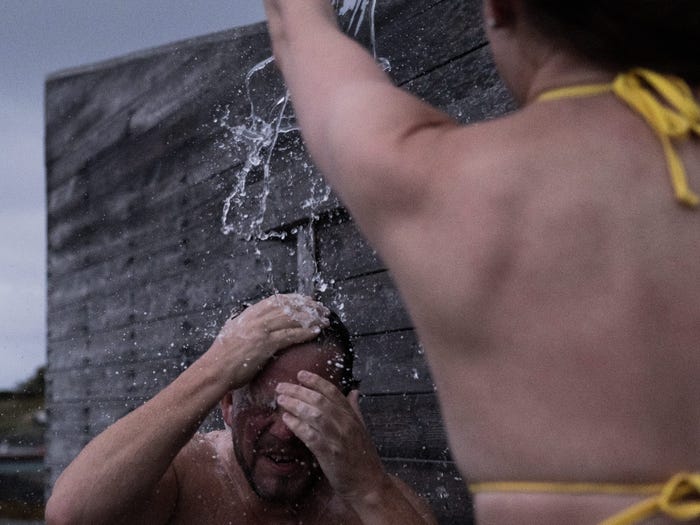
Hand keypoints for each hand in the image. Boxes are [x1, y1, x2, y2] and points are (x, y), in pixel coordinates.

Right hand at [213, 294, 329, 388]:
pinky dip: (305, 332)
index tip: (308, 301)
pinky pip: (290, 335)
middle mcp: (256, 318)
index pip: (278, 300)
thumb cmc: (222, 355)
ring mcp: (261, 330)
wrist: (215, 369)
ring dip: (311, 319)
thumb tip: (243, 316)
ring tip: (324, 320)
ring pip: (292, 319)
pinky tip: (316, 332)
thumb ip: (240, 322)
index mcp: (250, 313)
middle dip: (309, 307)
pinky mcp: (265, 344)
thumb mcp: (230, 330)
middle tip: (322, 309)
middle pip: (289, 307)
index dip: (296, 299)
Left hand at [275, 370, 387, 500]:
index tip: (300, 374)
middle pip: (319, 400)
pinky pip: (310, 435)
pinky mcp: (329, 453)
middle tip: (282, 386)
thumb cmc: (363, 457)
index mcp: (352, 416)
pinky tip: (287, 420)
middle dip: (299, 391)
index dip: (315, 381)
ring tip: (281, 400)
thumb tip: (354, 391)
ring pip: (314, 414)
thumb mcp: (361, 429)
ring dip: (295, 405)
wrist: (368, 484)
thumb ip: (355, 409)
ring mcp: (337, 437)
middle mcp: (345, 423)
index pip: (332, 392)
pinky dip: (297, 426)